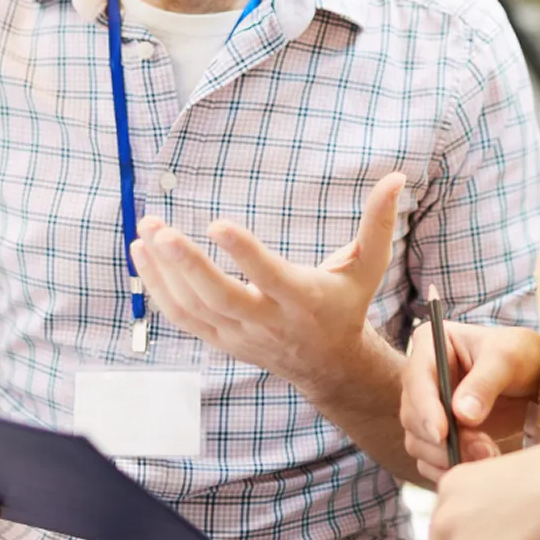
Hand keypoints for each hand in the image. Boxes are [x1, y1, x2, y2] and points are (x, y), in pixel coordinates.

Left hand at [129, 172, 405, 393]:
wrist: (328, 365)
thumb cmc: (346, 303)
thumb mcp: (368, 266)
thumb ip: (378, 222)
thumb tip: (397, 175)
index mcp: (301, 300)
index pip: (268, 277)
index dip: (243, 253)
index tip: (217, 223)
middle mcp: (266, 322)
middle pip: (218, 297)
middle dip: (185, 264)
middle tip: (159, 227)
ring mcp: (238, 335)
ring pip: (192, 308)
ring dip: (162, 272)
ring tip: (145, 230)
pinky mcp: (220, 339)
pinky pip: (182, 317)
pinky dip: (158, 288)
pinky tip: (142, 253)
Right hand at [401, 321, 539, 481]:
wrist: (535, 380)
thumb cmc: (520, 356)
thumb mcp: (507, 358)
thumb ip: (484, 383)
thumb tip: (462, 414)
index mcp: (429, 345)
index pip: (415, 377)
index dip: (424, 408)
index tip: (441, 433)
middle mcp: (422, 377)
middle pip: (412, 415)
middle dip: (444, 439)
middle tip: (482, 449)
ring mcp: (427, 407)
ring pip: (418, 441)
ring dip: (449, 456)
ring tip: (488, 454)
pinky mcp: (438, 434)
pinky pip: (429, 460)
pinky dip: (450, 468)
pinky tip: (478, 464)